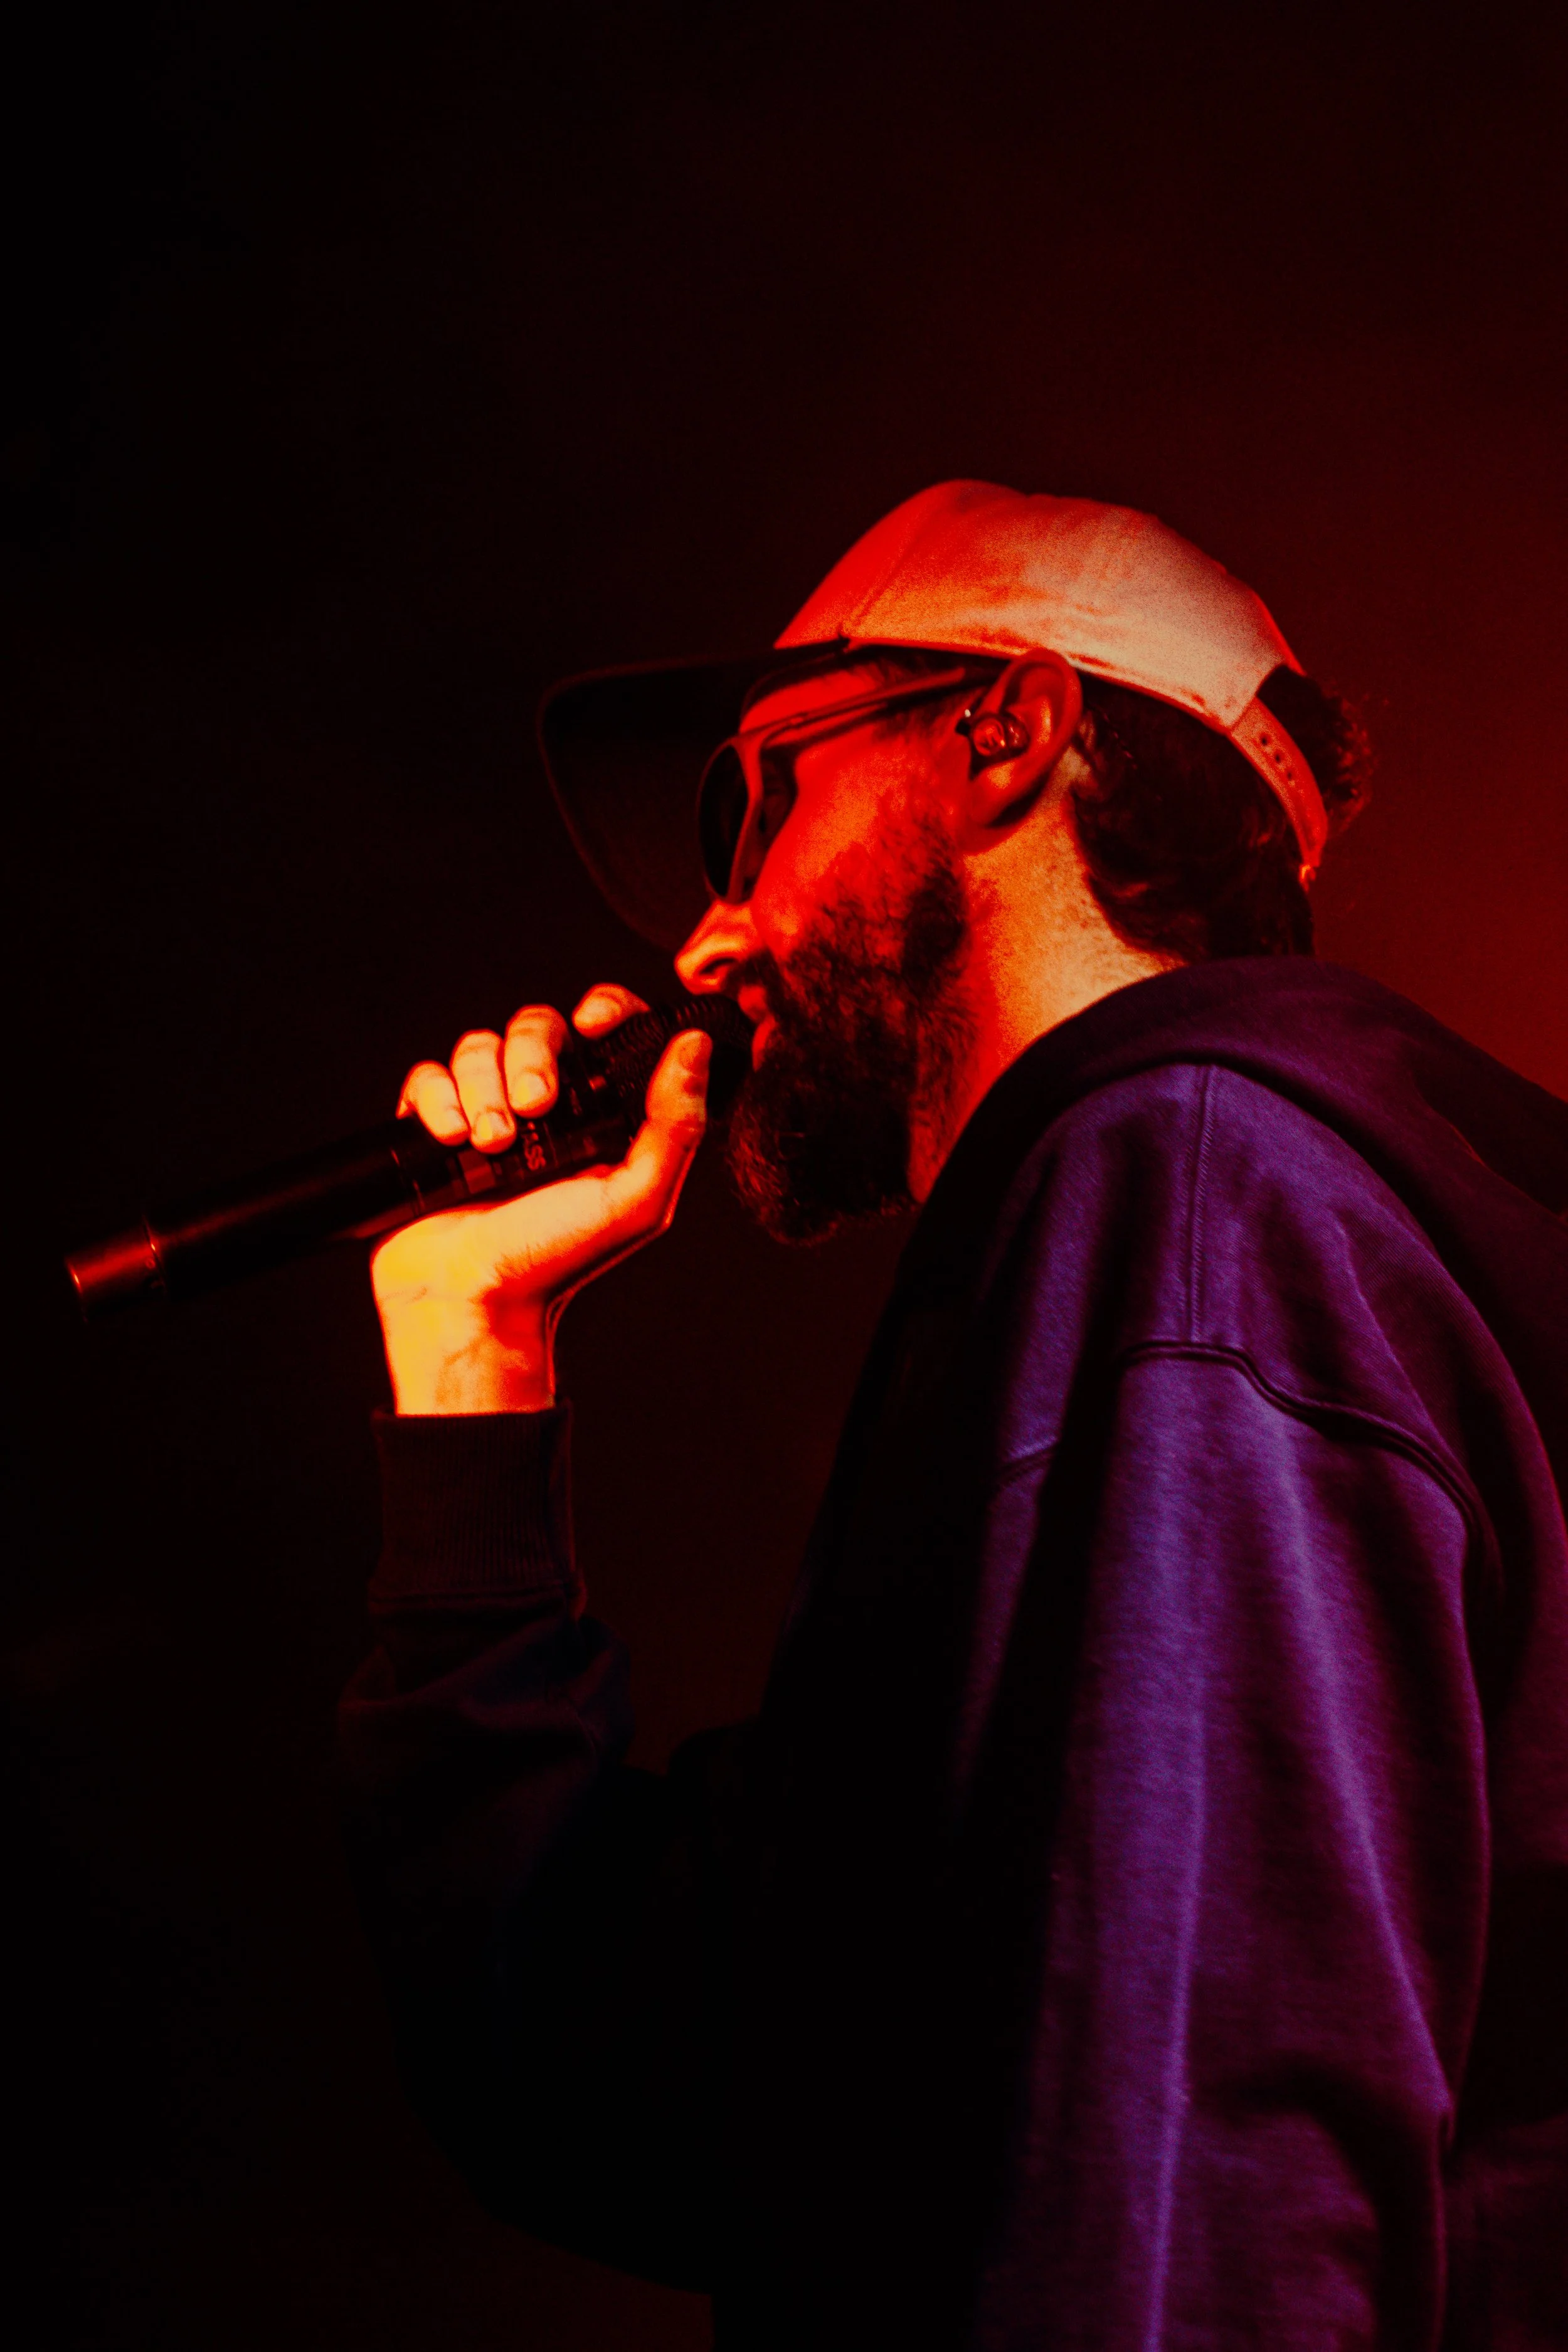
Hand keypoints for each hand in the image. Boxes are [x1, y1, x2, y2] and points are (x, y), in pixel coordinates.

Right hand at [371, 985, 711, 1414]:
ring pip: (480, 1046)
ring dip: (483, 1086)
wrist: (472, 1300)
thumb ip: (675, 1124)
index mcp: (600, 1114)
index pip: (607, 1028)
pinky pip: (430, 1075)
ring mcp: (487, 1112)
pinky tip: (452, 1139)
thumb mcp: (635, 1198)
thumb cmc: (557, 1260)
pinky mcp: (435, 1125)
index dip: (605, 1007)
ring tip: (491, 1144)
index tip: (596, 1021)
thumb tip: (695, 1044)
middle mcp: (546, 1106)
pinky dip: (438, 1098)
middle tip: (534, 1108)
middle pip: (538, 1025)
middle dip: (532, 1054)